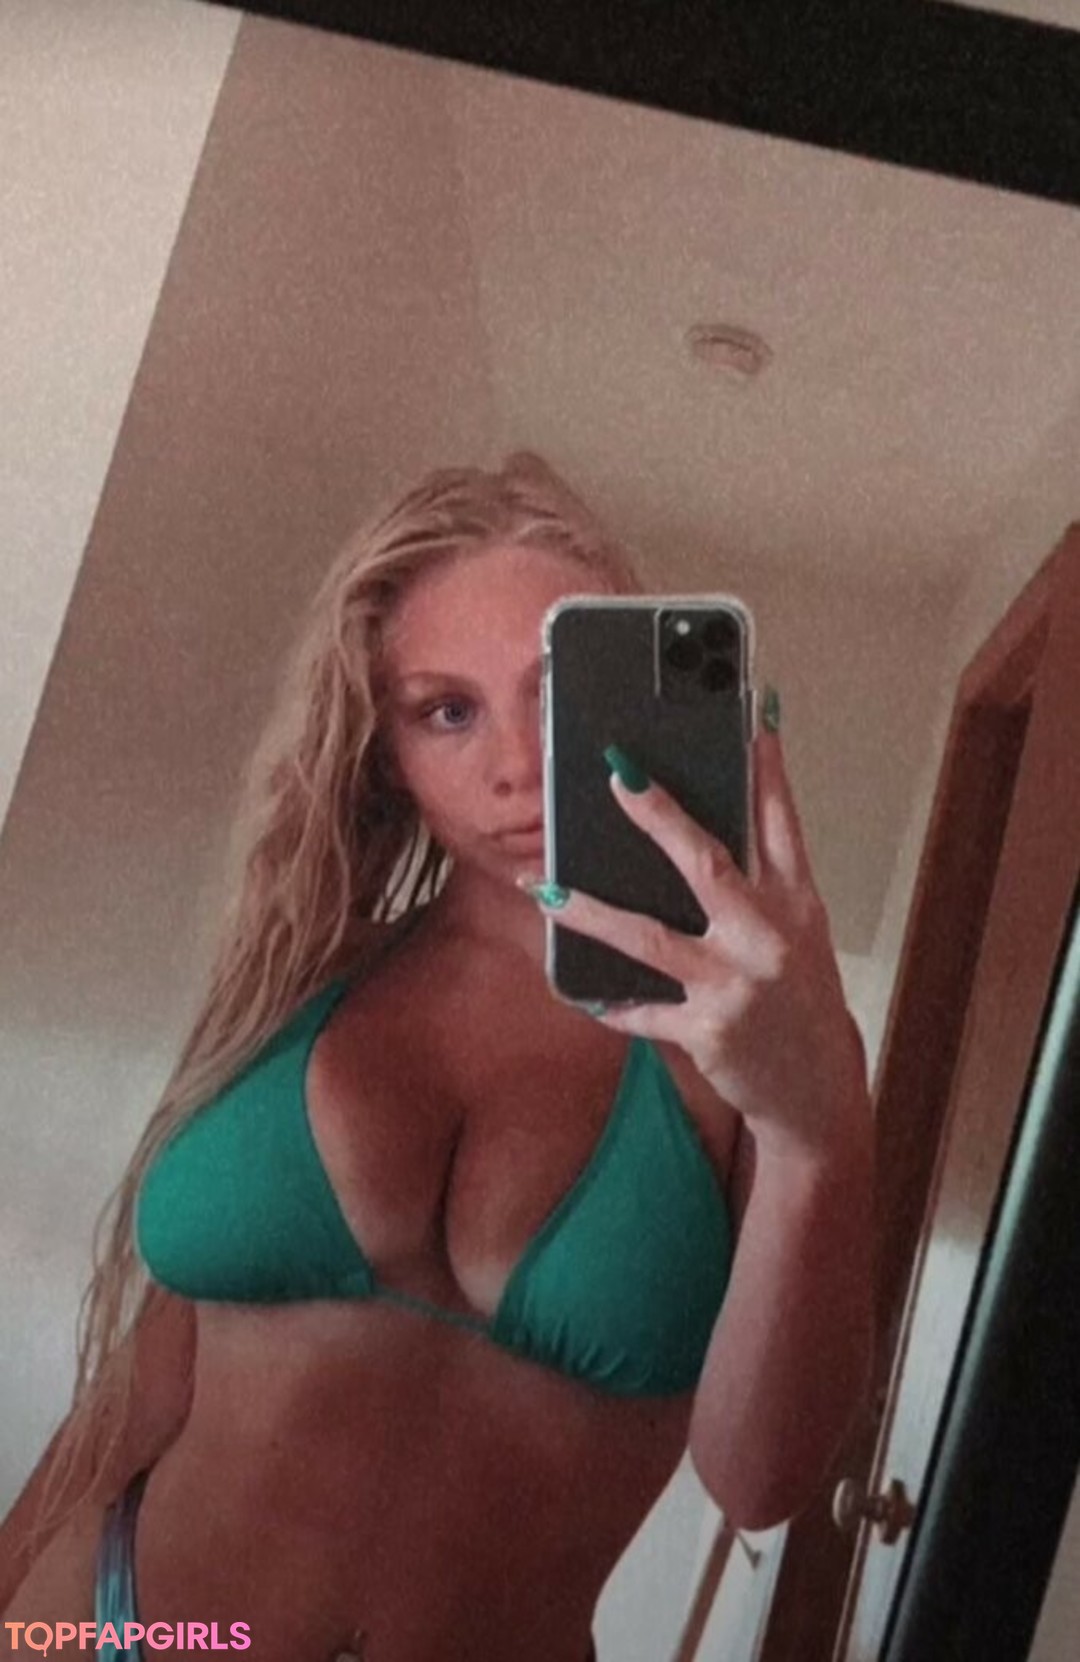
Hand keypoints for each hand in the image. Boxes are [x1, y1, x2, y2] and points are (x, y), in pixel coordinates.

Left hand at [526, 728, 869, 1165]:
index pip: (779, 822)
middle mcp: (768, 937)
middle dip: (660, 816)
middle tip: (616, 774)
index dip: (767, 768)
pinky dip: (609, 1002)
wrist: (814, 1086)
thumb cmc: (796, 994)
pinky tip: (577, 990)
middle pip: (707, 864)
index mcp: (796, 902)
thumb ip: (759, 881)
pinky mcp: (706, 1030)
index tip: (749, 714)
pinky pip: (641, 1010)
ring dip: (592, 911)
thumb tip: (698, 827)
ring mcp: (735, 985)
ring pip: (651, 938)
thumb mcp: (796, 931)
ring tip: (548, 887)